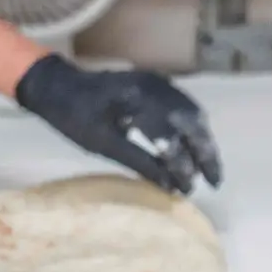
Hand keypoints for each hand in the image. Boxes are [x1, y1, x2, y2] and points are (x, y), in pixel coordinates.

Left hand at [13, 56, 223, 195]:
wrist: (58, 85)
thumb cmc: (74, 116)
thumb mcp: (103, 144)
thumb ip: (139, 162)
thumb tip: (170, 185)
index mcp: (139, 100)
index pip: (172, 136)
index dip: (183, 165)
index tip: (188, 189)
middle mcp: (155, 86)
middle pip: (192, 121)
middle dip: (205, 153)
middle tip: (213, 182)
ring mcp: (158, 82)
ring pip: (192, 113)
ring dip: (202, 141)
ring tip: (207, 169)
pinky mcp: (156, 84)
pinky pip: (184, 106)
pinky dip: (193, 129)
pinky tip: (194, 147)